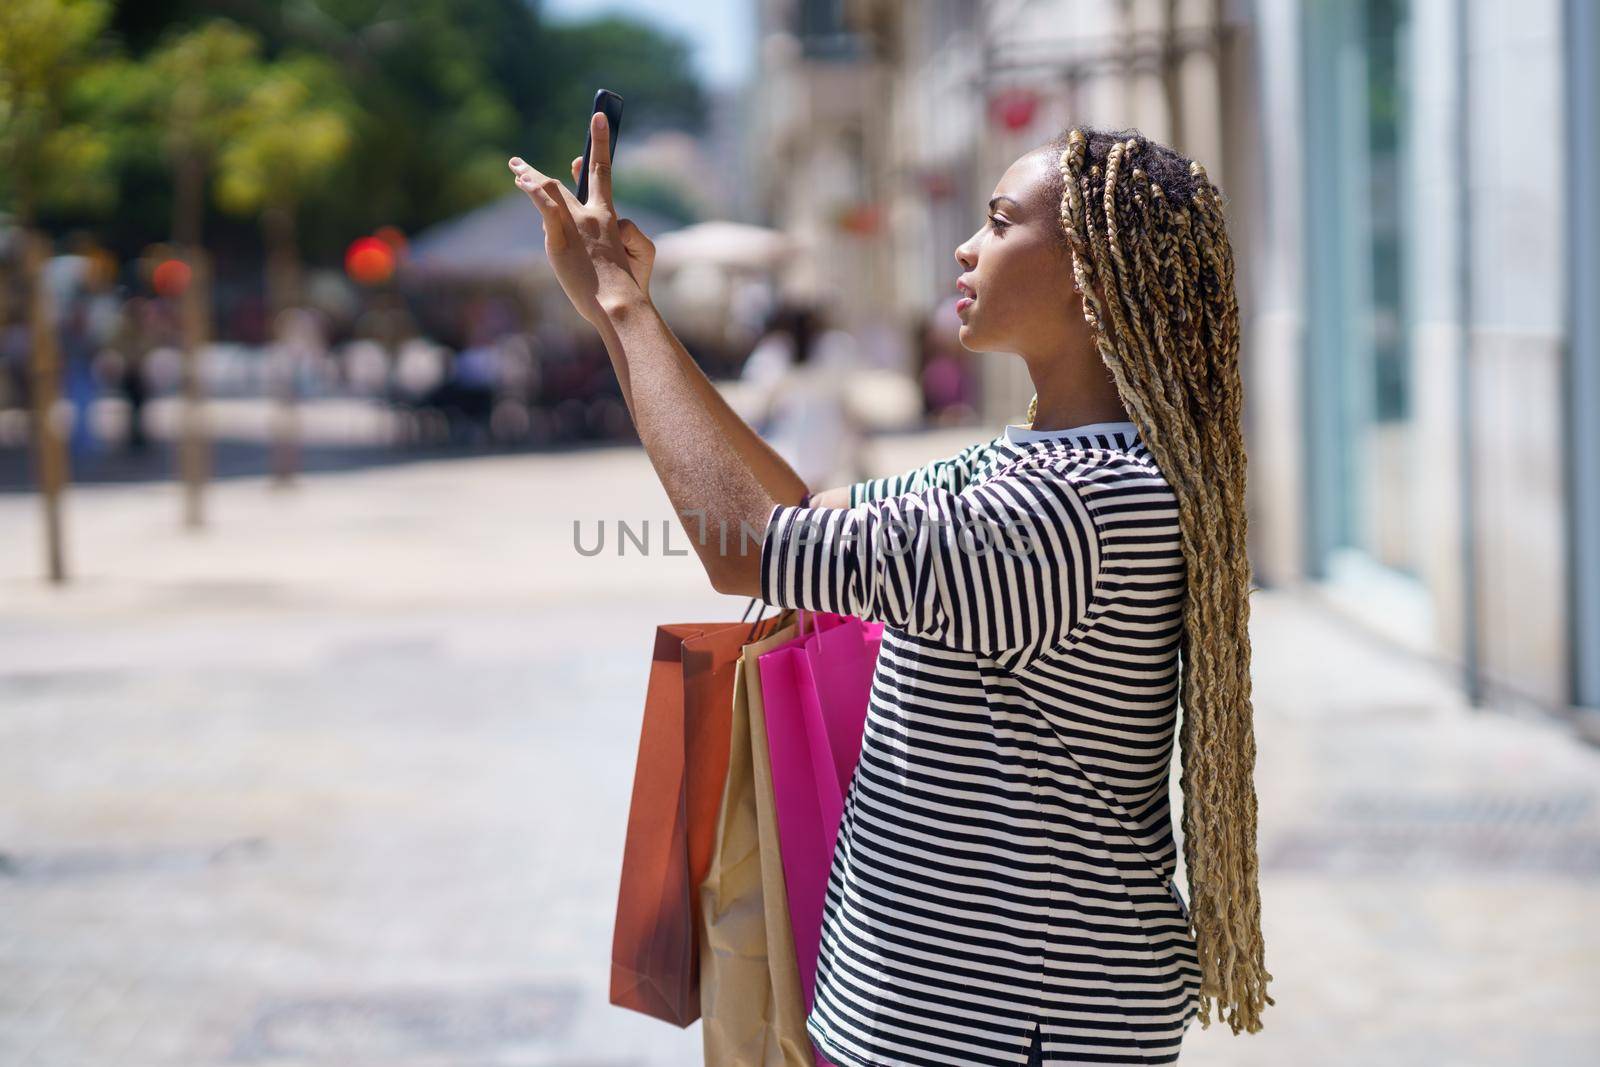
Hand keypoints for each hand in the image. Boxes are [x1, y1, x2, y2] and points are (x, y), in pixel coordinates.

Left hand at [507, 112, 654, 324]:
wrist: (619, 303)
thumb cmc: (632, 285)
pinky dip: (533, 191)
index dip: (599, 143)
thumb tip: (614, 225)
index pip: (602, 172)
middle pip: (566, 182)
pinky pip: (545, 207)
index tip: (597, 121)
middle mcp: (590, 214)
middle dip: (544, 170)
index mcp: (609, 217)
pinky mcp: (559, 240)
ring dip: (530, 178)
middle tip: (524, 164)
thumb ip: (627, 232)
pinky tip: (521, 180)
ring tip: (515, 169)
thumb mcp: (641, 253)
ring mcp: (574, 226)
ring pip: (549, 191)